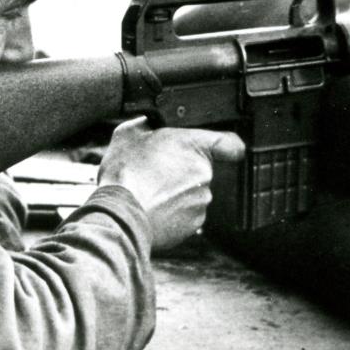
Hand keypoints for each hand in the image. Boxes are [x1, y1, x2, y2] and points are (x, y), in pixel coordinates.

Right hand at [96, 117, 244, 251]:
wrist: (120, 213)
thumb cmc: (125, 173)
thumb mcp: (128, 133)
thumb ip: (146, 125)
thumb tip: (147, 125)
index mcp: (194, 146)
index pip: (230, 144)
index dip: (227, 146)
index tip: (222, 150)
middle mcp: (204, 174)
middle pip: (200, 169)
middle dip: (181, 171)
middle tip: (155, 173)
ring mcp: (201, 201)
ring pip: (192, 193)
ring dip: (175, 193)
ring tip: (148, 193)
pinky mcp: (193, 225)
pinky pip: (185, 215)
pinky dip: (172, 213)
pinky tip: (151, 208)